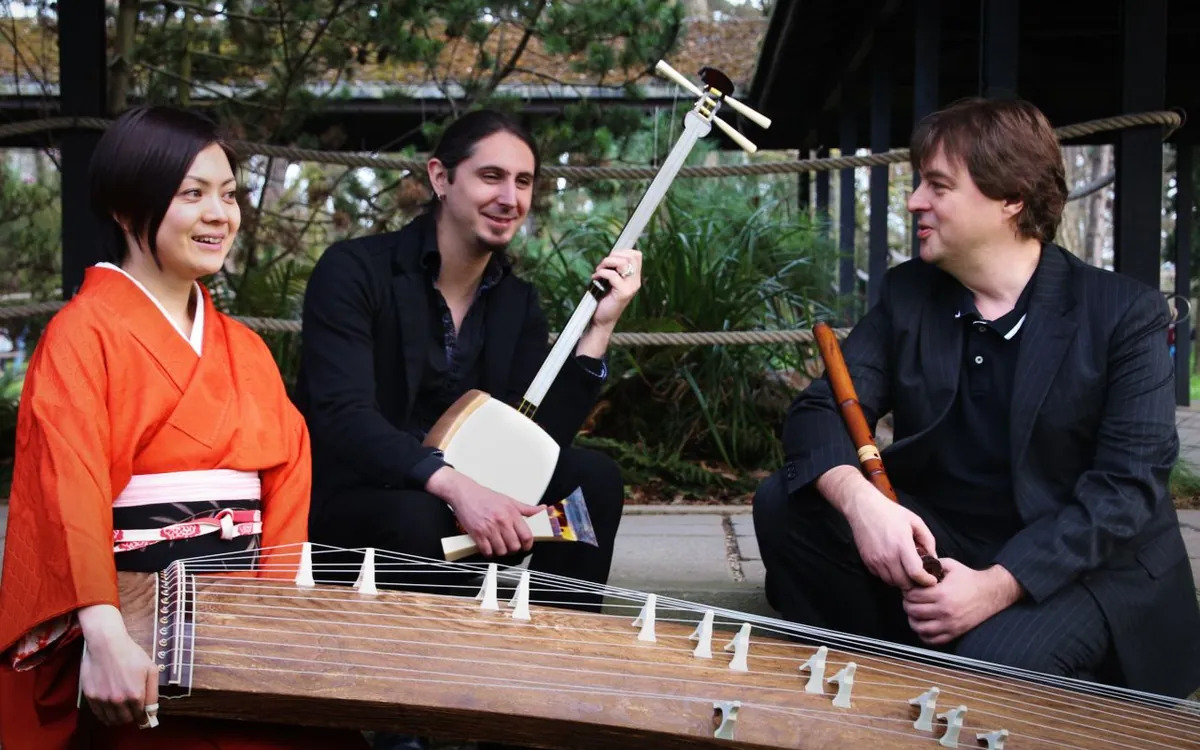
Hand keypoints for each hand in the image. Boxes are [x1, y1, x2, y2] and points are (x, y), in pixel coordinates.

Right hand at [77, 604, 158, 727]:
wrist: (107, 644)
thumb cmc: (130, 654)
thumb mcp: (150, 669)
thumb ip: (153, 693)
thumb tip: (151, 711)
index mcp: (135, 695)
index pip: (140, 716)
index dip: (142, 716)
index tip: (142, 716)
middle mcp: (119, 700)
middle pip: (125, 720)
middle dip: (130, 717)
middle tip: (131, 711)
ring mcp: (103, 700)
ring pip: (111, 720)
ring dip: (117, 718)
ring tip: (121, 710)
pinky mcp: (90, 697)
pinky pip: (98, 714)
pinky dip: (105, 715)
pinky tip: (109, 708)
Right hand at [427, 467, 544, 556]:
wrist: (464, 493)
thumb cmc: (485, 496)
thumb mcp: (509, 501)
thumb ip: (528, 509)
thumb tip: (544, 510)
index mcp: (511, 513)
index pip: (527, 536)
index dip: (528, 544)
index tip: (526, 545)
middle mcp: (502, 521)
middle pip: (515, 546)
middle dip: (514, 549)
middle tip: (511, 545)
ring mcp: (489, 528)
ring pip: (501, 551)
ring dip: (501, 551)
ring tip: (499, 545)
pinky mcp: (477, 534)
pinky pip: (487, 551)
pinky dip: (489, 552)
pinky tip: (489, 546)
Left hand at [590, 248, 641, 329]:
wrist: (602, 320)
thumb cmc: (605, 300)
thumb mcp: (612, 282)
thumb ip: (616, 270)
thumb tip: (611, 256)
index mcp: (634, 278)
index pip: (636, 255)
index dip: (622, 251)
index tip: (610, 258)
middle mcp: (635, 282)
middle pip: (631, 256)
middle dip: (613, 256)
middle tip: (602, 265)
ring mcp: (630, 288)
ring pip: (623, 263)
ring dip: (607, 263)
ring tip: (599, 270)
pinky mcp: (623, 293)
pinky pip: (612, 275)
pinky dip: (601, 273)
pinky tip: (595, 278)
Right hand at [827, 472, 938, 588]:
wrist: (863, 508)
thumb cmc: (890, 512)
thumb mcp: (915, 521)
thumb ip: (928, 540)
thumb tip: (934, 558)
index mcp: (902, 544)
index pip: (915, 573)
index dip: (926, 580)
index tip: (931, 579)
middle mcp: (888, 556)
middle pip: (904, 583)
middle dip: (914, 582)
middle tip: (919, 576)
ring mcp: (875, 560)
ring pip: (892, 582)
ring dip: (901, 580)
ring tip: (906, 571)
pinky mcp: (867, 561)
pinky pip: (881, 577)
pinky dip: (889, 576)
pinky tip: (893, 565)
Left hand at [902, 560, 1023, 644]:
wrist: (991, 592)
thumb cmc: (970, 578)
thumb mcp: (950, 565)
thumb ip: (932, 565)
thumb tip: (916, 566)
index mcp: (942, 593)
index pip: (912, 596)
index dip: (907, 591)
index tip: (909, 590)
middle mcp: (945, 610)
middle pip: (913, 611)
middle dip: (908, 604)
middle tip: (910, 600)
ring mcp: (950, 624)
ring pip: (919, 628)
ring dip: (913, 620)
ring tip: (915, 613)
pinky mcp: (955, 633)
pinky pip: (932, 640)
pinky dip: (924, 634)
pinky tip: (925, 625)